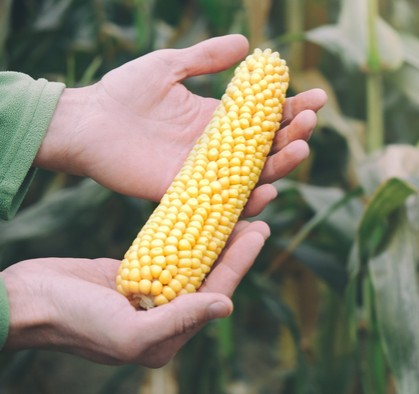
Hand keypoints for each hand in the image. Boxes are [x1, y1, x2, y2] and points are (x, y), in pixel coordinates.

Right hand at [1, 221, 269, 366]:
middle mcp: (166, 317)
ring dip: (216, 238)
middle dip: (236, 247)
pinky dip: (188, 234)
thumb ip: (179, 320)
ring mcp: (151, 295)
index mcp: (170, 336)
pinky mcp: (136, 274)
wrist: (27, 302)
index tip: (261, 229)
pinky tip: (202, 215)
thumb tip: (227, 306)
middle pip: (211, 275)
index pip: (216, 292)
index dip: (241, 261)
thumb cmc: (74, 322)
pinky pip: (172, 253)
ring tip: (239, 211)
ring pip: (195, 262)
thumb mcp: (129, 331)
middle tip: (259, 214)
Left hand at [34, 35, 326, 216]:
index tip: (318, 97)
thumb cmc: (124, 93)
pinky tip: (268, 189)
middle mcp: (220, 149)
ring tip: (299, 147)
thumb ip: (206, 57)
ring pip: (256, 175)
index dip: (295, 108)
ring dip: (283, 165)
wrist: (88, 122)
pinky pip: (226, 202)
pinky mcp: (188, 193)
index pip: (268, 116)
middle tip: (308, 121)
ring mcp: (207, 173)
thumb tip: (246, 42)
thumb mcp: (169, 65)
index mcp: (220, 120)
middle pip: (270, 147)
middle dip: (295, 134)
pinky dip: (249, 200)